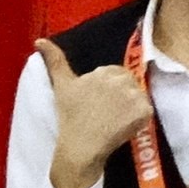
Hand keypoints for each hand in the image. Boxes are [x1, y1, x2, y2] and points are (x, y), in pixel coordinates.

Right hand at [33, 44, 151, 187]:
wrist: (80, 146)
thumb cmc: (69, 117)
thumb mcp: (61, 85)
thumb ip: (54, 60)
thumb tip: (40, 41)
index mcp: (102, 72)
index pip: (115, 73)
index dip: (109, 88)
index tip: (99, 102)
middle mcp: (119, 80)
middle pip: (129, 82)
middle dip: (122, 95)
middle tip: (106, 113)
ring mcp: (133, 95)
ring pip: (139, 95)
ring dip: (131, 106)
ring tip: (114, 119)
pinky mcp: (143, 111)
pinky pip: (148, 110)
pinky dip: (140, 118)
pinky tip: (124, 126)